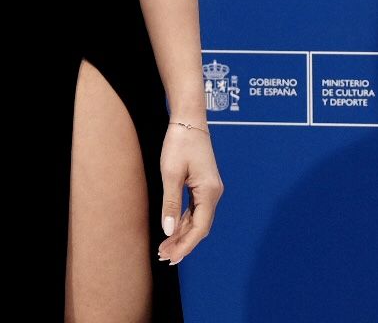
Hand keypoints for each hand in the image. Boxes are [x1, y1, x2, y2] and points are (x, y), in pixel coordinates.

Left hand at [157, 121, 221, 265]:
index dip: (185, 246)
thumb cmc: (179, 143)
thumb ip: (170, 203)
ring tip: (165, 247)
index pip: (199, 228)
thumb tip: (168, 231)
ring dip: (182, 234)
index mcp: (209, 191)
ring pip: (198, 220)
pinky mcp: (204, 185)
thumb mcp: (170, 173)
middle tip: (163, 256)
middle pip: (200, 227)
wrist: (188, 120)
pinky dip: (184, 222)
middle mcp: (214, 192)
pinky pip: (196, 210)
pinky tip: (173, 230)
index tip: (171, 258)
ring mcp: (210, 189)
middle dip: (183, 243)